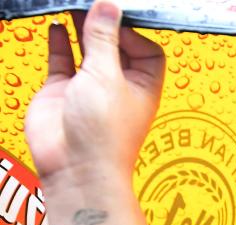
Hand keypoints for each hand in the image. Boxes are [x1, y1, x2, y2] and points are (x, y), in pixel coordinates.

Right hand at [24, 0, 163, 187]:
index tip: (116, 14)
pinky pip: (62, 60)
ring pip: (87, 49)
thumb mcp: (107, 77)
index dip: (134, 30)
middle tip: (93, 6)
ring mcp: (89, 88)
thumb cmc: (104, 136)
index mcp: (144, 86)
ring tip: (75, 7)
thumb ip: (104, 40)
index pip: (147, 49)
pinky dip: (60, 42)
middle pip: (116, 45)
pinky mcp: (63, 92)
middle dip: (105, 24)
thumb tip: (109, 9)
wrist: (74, 168)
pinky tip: (58, 27)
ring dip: (82, 28)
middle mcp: (118, 86)